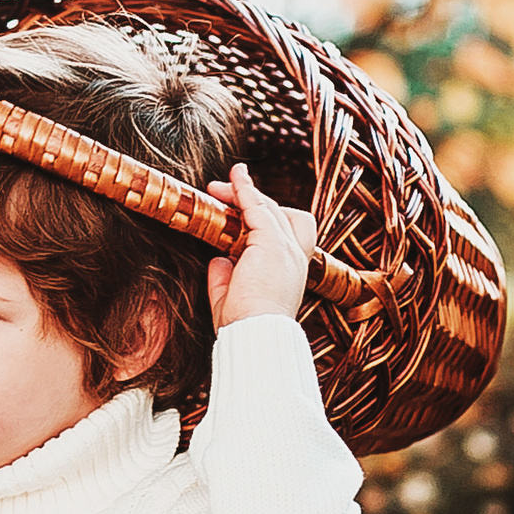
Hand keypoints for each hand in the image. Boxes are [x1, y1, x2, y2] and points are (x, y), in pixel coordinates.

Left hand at [204, 164, 318, 327]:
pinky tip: (235, 179)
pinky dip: (245, 190)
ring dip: (244, 192)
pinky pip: (258, 207)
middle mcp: (295, 257)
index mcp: (290, 272)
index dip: (266, 216)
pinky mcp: (272, 242)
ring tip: (219, 185)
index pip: (287, 233)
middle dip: (251, 200)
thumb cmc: (243, 325)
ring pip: (269, 207)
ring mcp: (286, 248)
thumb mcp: (230, 298)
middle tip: (221, 193)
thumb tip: (218, 259)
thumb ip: (226, 277)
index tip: (241, 209)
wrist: (255, 335)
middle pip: (279, 214)